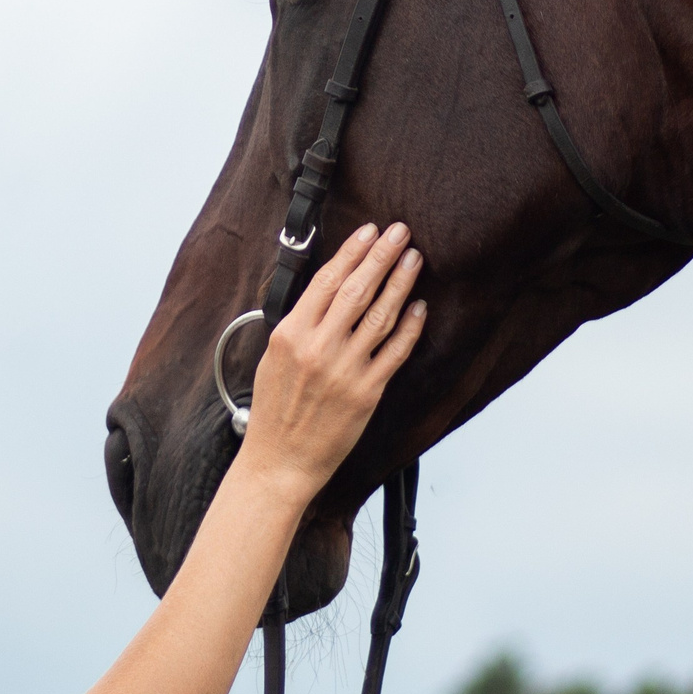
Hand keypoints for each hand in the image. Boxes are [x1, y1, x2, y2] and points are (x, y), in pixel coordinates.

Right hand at [238, 223, 425, 499]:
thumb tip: (326, 290)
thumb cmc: (274, 412)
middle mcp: (318, 347)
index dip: (351, 252)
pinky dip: (409, 327)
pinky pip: (394, 352)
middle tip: (401, 232)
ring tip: (414, 259)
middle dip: (382, 256)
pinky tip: (419, 308)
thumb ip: (298, 324)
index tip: (369, 232)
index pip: (326, 281)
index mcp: (290, 334)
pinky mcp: (367, 393)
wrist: (279, 461)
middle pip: (357, 290)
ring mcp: (345, 370)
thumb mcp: (273, 357)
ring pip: (380, 315)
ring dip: (400, 283)